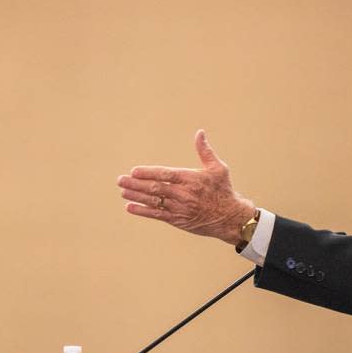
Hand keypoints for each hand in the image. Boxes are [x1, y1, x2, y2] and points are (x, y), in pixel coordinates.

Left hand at [117, 130, 254, 244]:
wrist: (230, 218)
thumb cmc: (223, 190)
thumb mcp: (218, 168)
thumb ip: (205, 151)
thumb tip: (199, 132)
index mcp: (191, 179)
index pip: (165, 175)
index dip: (148, 173)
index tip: (134, 171)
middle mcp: (183, 194)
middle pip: (155, 188)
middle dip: (136, 184)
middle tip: (120, 180)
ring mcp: (179, 208)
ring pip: (153, 201)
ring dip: (136, 196)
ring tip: (122, 191)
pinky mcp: (177, 220)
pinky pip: (157, 215)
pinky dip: (142, 211)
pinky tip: (130, 207)